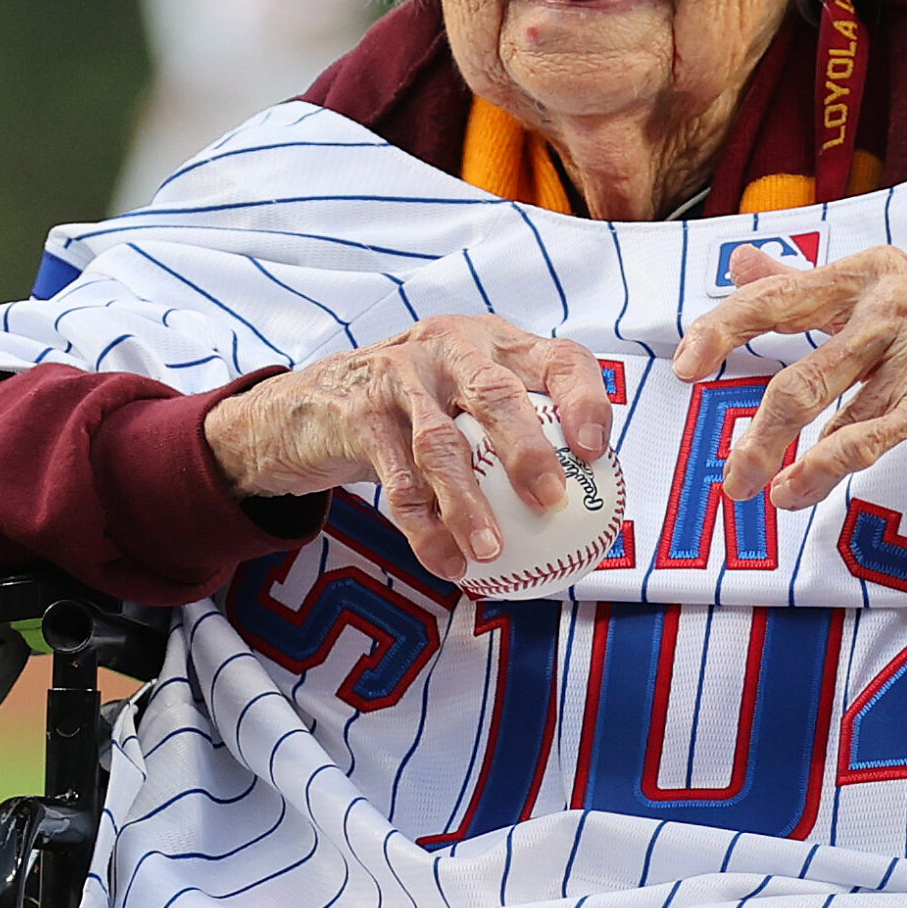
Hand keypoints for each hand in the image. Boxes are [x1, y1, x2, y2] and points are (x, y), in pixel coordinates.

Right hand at [203, 315, 614, 581]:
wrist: (311, 404)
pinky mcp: (360, 413)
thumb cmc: (414, 410)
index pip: (557, 358)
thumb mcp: (464, 402)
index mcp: (494, 343)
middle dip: (528, 450)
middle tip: (551, 501)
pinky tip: (446, 564)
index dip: (585, 401)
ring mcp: (401, 376)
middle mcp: (451, 347)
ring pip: (441, 444)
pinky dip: (424, 528)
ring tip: (490, 552)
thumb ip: (516, 435)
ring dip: (468, 504)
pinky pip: (398, 481)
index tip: (596, 451)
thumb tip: (588, 510)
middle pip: (498, 395)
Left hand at [671, 244, 906, 508]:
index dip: (722, 330)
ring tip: (751, 488)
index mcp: (868, 272)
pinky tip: (796, 491)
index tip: (686, 366)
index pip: (778, 297)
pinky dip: (821, 470)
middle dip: (755, 428)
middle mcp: (891, 303)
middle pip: (797, 368)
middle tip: (728, 469)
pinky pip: (864, 438)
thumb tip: (741, 262)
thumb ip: (807, 283)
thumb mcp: (881, 296)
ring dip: (780, 457)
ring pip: (826, 410)